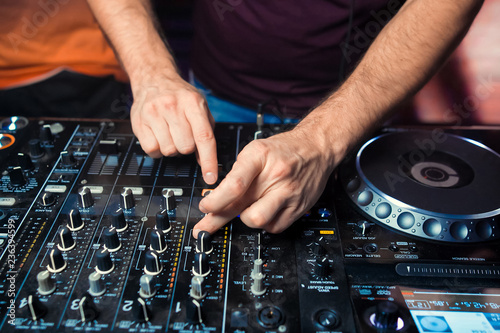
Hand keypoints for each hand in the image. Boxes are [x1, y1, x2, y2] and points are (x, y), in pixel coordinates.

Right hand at [130, 73, 217, 184]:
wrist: (153, 79)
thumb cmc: (180, 96)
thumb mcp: (199, 106)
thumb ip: (206, 132)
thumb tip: (206, 161)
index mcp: (192, 103)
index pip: (204, 137)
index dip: (209, 160)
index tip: (210, 177)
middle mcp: (172, 106)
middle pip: (185, 147)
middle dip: (187, 147)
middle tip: (183, 135)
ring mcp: (153, 113)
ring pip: (168, 150)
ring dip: (171, 147)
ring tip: (169, 132)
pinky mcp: (138, 121)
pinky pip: (151, 149)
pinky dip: (156, 148)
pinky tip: (158, 135)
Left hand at [193, 127, 335, 235]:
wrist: (316, 148)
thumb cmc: (283, 150)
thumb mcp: (255, 151)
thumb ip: (237, 174)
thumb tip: (216, 199)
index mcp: (259, 157)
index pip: (234, 185)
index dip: (215, 201)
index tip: (205, 207)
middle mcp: (275, 175)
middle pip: (242, 207)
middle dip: (218, 220)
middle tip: (207, 225)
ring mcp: (289, 193)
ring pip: (258, 221)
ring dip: (246, 220)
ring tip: (245, 211)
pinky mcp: (299, 207)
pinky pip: (274, 227)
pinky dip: (265, 223)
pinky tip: (264, 212)